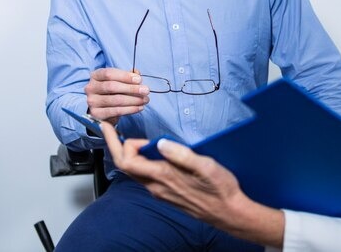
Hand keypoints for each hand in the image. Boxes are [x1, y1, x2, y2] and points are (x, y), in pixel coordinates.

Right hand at [85, 67, 148, 124]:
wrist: (104, 109)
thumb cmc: (113, 92)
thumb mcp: (119, 81)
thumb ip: (128, 76)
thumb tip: (137, 73)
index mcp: (95, 76)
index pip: (109, 73)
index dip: (125, 76)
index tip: (139, 80)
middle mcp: (90, 87)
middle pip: (112, 86)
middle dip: (132, 89)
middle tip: (146, 90)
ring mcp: (92, 101)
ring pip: (115, 100)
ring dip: (133, 100)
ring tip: (145, 100)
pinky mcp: (96, 114)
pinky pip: (115, 111)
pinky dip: (130, 109)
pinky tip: (139, 107)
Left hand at [101, 123, 284, 247]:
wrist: (228, 213)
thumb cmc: (220, 190)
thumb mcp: (205, 166)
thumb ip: (181, 155)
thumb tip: (160, 142)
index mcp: (163, 177)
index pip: (127, 161)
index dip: (118, 143)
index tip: (118, 127)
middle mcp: (156, 187)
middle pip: (125, 166)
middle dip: (115, 145)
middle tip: (112, 127)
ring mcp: (159, 192)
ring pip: (134, 171)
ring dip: (128, 153)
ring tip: (130, 136)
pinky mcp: (165, 193)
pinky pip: (144, 176)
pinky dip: (139, 161)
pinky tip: (149, 151)